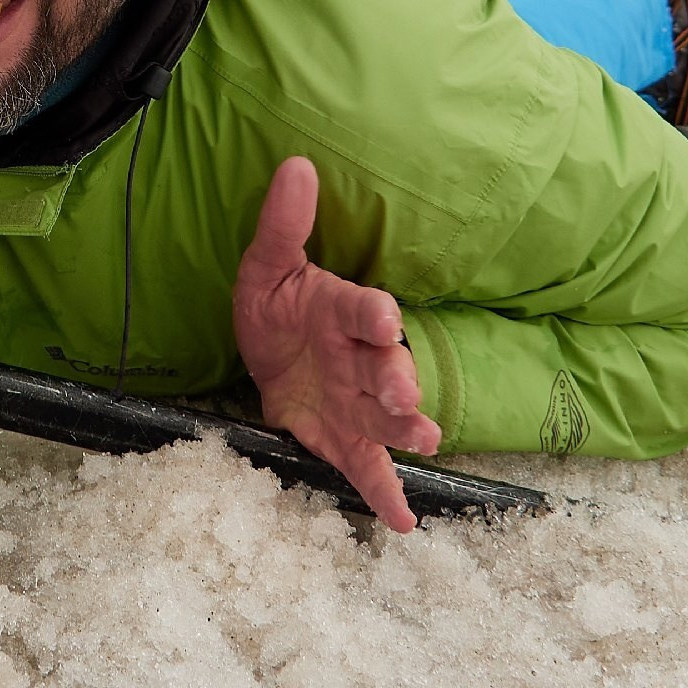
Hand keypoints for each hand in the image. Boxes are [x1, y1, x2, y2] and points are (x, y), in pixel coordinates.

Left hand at [233, 156, 440, 531]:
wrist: (264, 351)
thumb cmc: (275, 305)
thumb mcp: (266, 265)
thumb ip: (282, 223)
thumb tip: (296, 166)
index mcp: (342, 312)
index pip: (362, 311)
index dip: (373, 315)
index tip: (384, 318)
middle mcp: (358, 360)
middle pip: (385, 369)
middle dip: (397, 381)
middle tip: (404, 395)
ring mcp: (354, 402)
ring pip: (385, 419)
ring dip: (405, 429)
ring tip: (423, 441)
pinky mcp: (341, 438)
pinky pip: (367, 467)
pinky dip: (386, 494)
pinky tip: (403, 522)